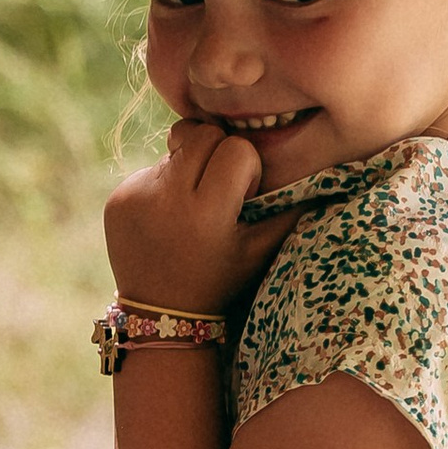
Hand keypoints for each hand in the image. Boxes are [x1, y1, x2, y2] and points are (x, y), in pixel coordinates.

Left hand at [103, 119, 297, 314]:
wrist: (160, 313)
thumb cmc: (219, 280)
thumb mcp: (260, 252)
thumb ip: (291, 212)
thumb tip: (330, 180)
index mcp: (206, 214)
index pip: (236, 148)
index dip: (246, 165)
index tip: (242, 194)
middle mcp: (167, 200)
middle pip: (203, 134)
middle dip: (217, 153)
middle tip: (218, 189)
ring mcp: (136, 196)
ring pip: (176, 148)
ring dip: (190, 168)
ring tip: (191, 207)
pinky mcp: (117, 198)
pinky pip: (150, 169)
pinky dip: (164, 186)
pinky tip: (166, 219)